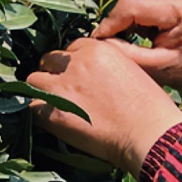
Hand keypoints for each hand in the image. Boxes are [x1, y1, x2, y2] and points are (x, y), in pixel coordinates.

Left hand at [27, 37, 181, 175]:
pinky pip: (32, 108)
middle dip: (54, 74)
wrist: (147, 133)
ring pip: (33, 80)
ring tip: (56, 105)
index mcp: (97, 49)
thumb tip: (91, 75)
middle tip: (65, 92)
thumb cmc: (149, 108)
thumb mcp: (131, 70)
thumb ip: (107, 65)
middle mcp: (75, 63)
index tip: (77, 78)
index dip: (73, 64)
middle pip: (49, 60)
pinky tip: (56, 122)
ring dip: (41, 91)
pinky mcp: (53, 112)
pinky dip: (41, 114)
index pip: (71, 48)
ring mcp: (61, 87)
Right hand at [90, 0, 181, 108]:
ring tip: (137, 29)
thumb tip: (98, 43)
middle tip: (125, 34)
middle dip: (119, 6)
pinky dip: (136, 0)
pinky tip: (146, 24)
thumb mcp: (160, 69)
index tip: (101, 43)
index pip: (128, 5)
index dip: (110, 24)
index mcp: (177, 6)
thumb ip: (127, 55)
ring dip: (127, 1)